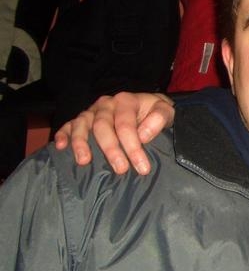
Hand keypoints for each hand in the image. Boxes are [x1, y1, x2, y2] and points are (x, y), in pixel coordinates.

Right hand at [54, 92, 174, 174]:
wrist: (148, 107)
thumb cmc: (155, 113)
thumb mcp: (166, 111)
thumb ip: (160, 118)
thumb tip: (143, 135)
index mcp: (126, 101)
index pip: (126, 124)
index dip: (133, 146)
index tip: (142, 167)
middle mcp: (106, 104)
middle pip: (103, 126)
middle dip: (111, 149)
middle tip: (121, 170)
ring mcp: (92, 111)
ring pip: (81, 124)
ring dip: (81, 143)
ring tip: (84, 161)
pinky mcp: (82, 120)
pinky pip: (68, 125)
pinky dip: (63, 134)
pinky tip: (60, 147)